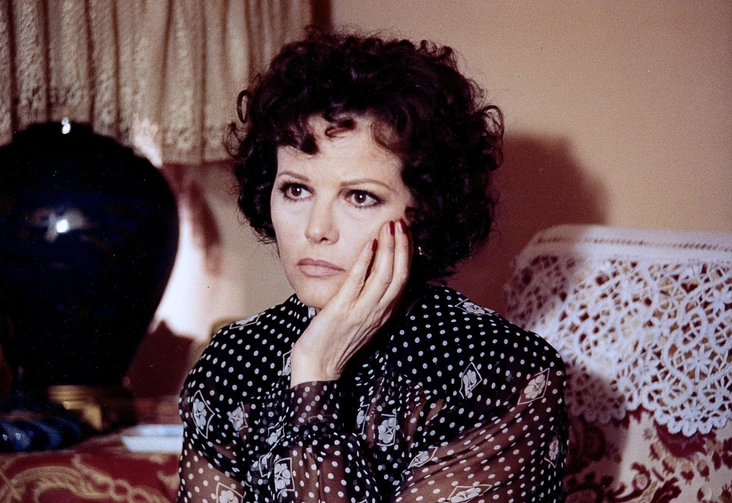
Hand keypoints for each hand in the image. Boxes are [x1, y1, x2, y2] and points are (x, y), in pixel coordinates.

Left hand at [289, 219, 410, 386]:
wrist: (318, 367)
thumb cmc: (335, 341)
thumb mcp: (361, 319)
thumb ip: (369, 299)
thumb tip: (371, 274)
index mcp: (384, 314)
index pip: (404, 280)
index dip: (407, 255)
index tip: (406, 234)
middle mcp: (378, 312)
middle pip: (399, 275)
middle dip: (402, 246)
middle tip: (401, 223)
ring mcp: (362, 312)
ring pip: (384, 276)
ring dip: (389, 248)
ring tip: (389, 227)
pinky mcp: (342, 311)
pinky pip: (358, 282)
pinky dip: (365, 262)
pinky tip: (369, 245)